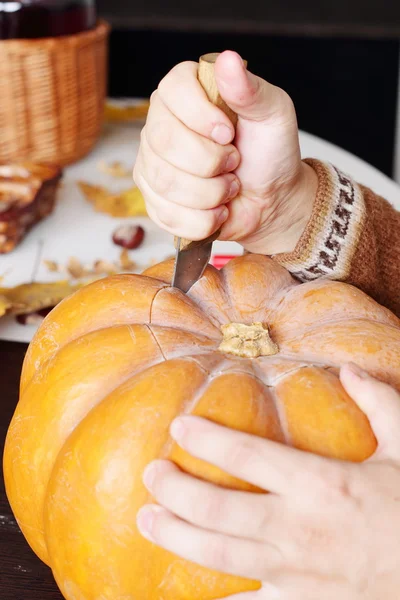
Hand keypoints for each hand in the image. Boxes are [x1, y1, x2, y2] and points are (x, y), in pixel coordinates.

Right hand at [133, 50, 317, 254]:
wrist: (271, 201)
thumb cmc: (270, 154)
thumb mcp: (273, 115)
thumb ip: (250, 90)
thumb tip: (228, 60)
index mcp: (186, 92)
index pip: (172, 91)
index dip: (200, 116)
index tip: (229, 133)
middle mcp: (160, 124)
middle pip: (163, 141)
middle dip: (210, 162)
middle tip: (234, 163)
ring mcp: (152, 163)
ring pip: (165, 181)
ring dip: (210, 193)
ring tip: (229, 187)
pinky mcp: (153, 200)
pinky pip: (166, 213)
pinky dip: (202, 219)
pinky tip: (218, 211)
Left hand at [137, 364, 399, 598]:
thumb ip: (379, 404)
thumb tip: (348, 369)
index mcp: (322, 484)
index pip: (248, 454)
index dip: (207, 438)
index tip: (178, 426)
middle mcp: (300, 527)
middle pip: (219, 508)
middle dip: (176, 489)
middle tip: (151, 473)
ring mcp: (296, 571)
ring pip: (221, 555)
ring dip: (177, 536)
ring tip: (147, 519)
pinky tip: (183, 595)